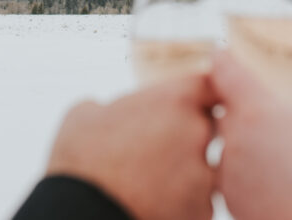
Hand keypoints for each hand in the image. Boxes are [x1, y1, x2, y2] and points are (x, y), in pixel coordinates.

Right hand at [45, 75, 216, 219]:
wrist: (84, 213)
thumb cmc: (83, 161)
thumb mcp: (83, 115)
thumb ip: (106, 105)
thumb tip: (99, 111)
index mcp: (176, 100)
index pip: (208, 85)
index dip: (198, 95)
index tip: (186, 103)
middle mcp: (197, 132)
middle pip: (207, 127)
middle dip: (188, 135)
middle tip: (155, 148)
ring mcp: (203, 174)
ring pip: (203, 168)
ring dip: (184, 172)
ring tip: (149, 182)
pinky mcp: (201, 210)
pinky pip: (197, 202)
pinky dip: (181, 203)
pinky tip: (153, 203)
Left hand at [211, 51, 291, 219]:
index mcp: (257, 113)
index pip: (225, 70)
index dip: (225, 58)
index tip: (225, 52)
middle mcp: (234, 140)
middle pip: (227, 109)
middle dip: (245, 107)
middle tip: (272, 110)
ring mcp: (228, 174)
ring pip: (231, 143)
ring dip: (248, 142)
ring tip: (283, 152)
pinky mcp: (230, 201)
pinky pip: (234, 174)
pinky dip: (249, 170)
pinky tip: (279, 179)